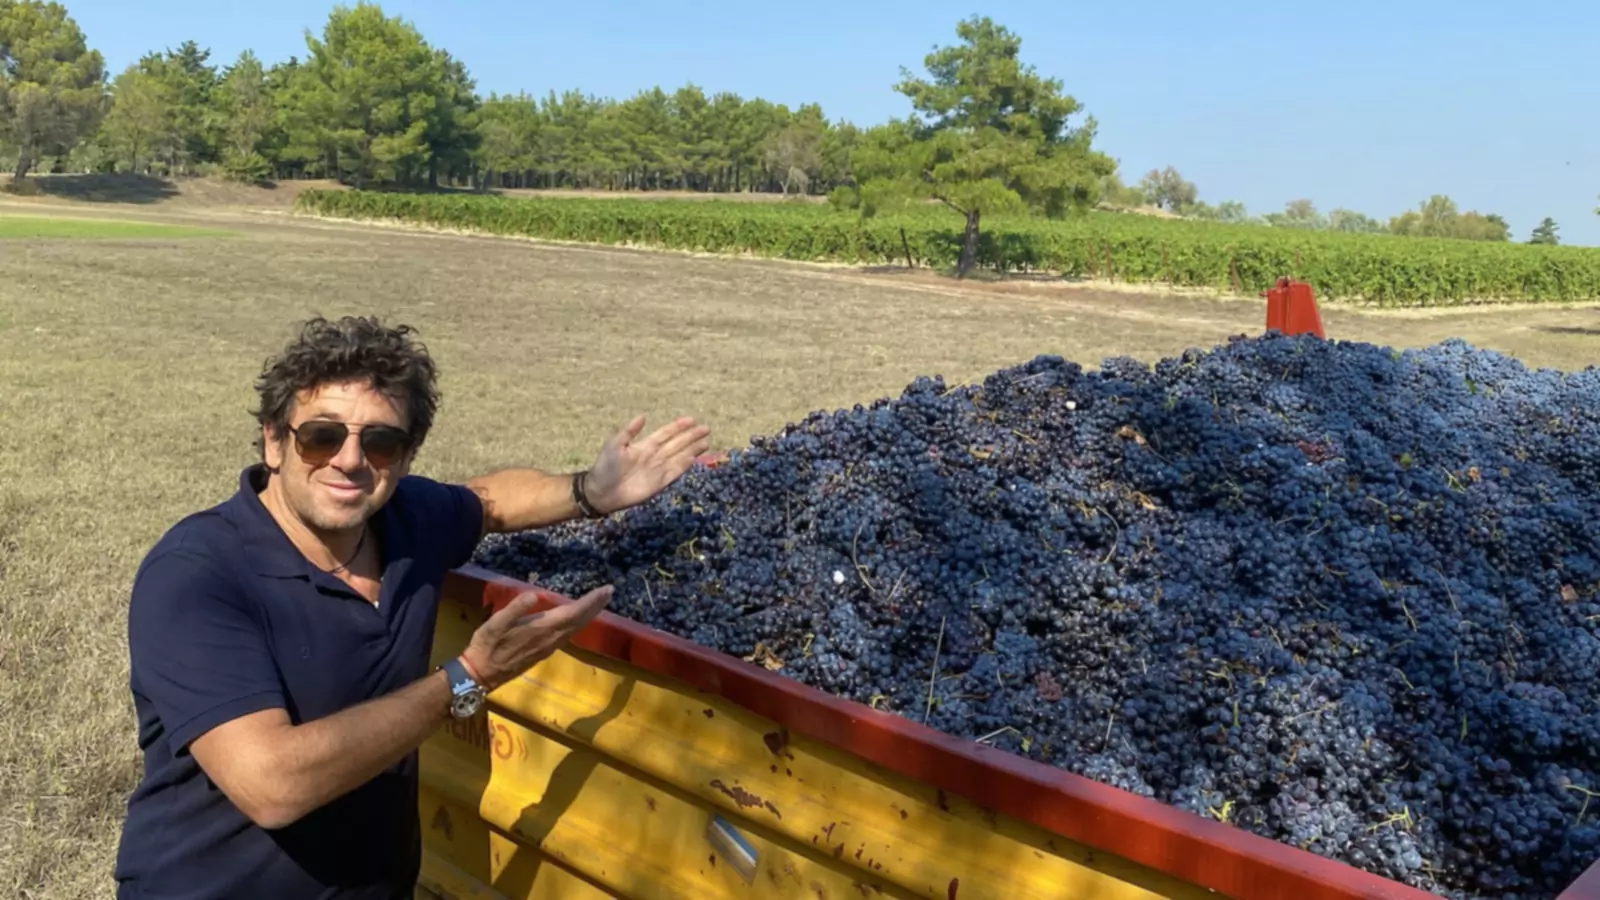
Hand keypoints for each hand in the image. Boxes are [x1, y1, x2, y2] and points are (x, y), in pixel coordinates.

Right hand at [460, 586, 613, 690]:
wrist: (481, 675)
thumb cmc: (486, 646)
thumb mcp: (494, 624)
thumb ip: (514, 609)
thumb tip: (533, 595)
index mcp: (541, 630)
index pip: (573, 613)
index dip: (591, 601)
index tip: (606, 590)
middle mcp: (550, 639)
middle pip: (579, 621)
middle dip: (595, 605)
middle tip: (610, 591)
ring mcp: (549, 647)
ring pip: (575, 629)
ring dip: (589, 614)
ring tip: (599, 601)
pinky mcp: (544, 651)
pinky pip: (568, 634)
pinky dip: (578, 623)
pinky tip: (578, 618)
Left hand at [584, 415, 711, 513]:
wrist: (602, 491)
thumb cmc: (606, 466)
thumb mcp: (615, 444)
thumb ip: (630, 431)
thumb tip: (643, 416)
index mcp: (645, 445)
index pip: (666, 433)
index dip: (678, 427)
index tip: (691, 420)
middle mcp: (655, 456)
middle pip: (677, 443)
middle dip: (691, 436)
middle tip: (706, 428)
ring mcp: (659, 469)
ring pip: (680, 457)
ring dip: (692, 450)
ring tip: (706, 443)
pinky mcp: (660, 483)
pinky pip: (675, 472)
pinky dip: (685, 465)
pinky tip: (694, 458)